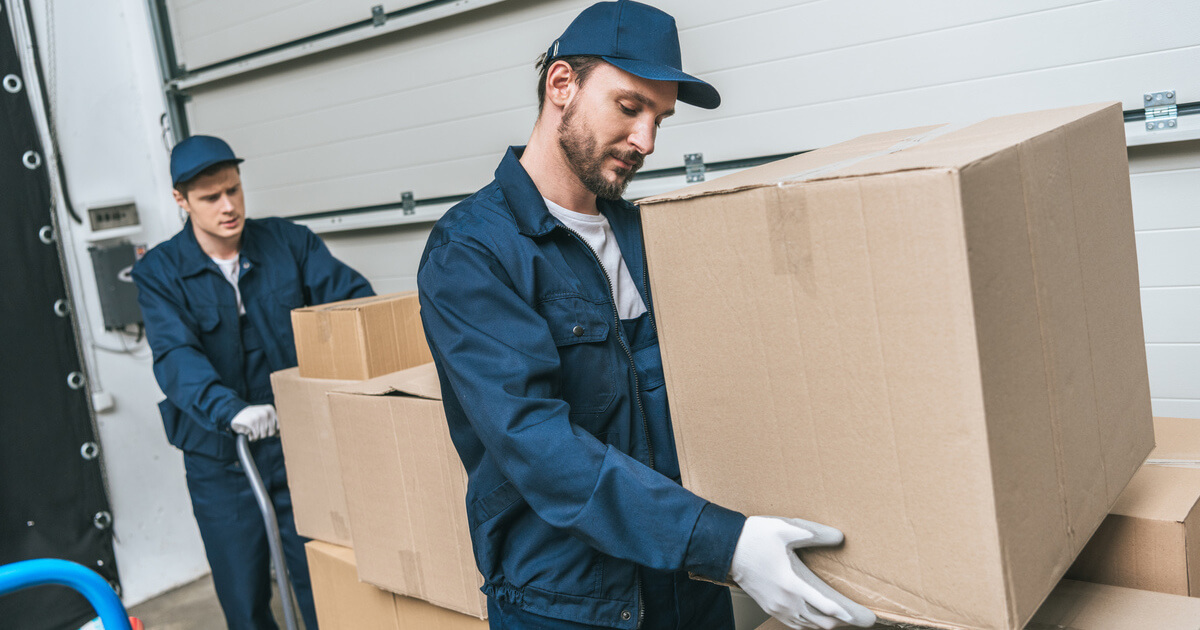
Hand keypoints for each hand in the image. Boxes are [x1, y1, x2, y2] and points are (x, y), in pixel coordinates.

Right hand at [230, 404, 277, 440]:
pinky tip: (249, 433)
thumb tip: (278, 435)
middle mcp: (266, 412)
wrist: (234, 413)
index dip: (273, 431)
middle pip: (271, 432)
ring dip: (257, 436)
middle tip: (257, 429)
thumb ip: (272, 422)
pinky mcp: (252, 423)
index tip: (267, 429)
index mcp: (270, 409)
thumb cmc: (252, 417)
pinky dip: (252, 438)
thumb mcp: (263, 416)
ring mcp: (259, 417)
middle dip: (264, 434)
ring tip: (253, 430)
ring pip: (264, 435)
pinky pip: (256, 437)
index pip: (278, 426)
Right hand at [731, 516, 875, 628]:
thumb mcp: (787, 528)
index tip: (871, 617)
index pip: (831, 607)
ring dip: (830, 623)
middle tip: (863, 616)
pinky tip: (819, 617)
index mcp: (793, 583)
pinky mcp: (771, 608)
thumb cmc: (755, 537)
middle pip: (825, 622)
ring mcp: (778, 608)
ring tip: (846, 616)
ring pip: (812, 626)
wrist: (727, 549)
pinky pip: (798, 625)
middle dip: (846, 621)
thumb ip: (816, 534)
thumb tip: (840, 538)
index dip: (853, 614)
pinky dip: (813, 624)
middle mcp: (787, 601)